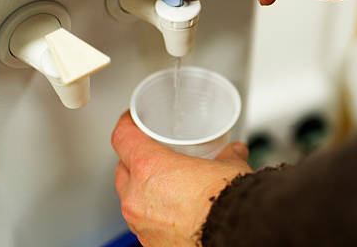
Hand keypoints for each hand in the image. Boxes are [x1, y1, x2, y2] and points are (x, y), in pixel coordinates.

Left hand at [111, 111, 252, 245]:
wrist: (233, 234)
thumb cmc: (225, 203)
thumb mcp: (229, 167)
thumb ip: (227, 156)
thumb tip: (233, 152)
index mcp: (150, 167)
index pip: (122, 137)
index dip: (127, 125)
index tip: (132, 121)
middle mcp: (137, 196)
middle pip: (122, 169)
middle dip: (134, 161)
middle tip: (154, 155)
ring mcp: (140, 223)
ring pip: (130, 199)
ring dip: (142, 190)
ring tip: (165, 187)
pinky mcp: (149, 244)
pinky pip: (143, 223)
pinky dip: (153, 215)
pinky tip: (173, 212)